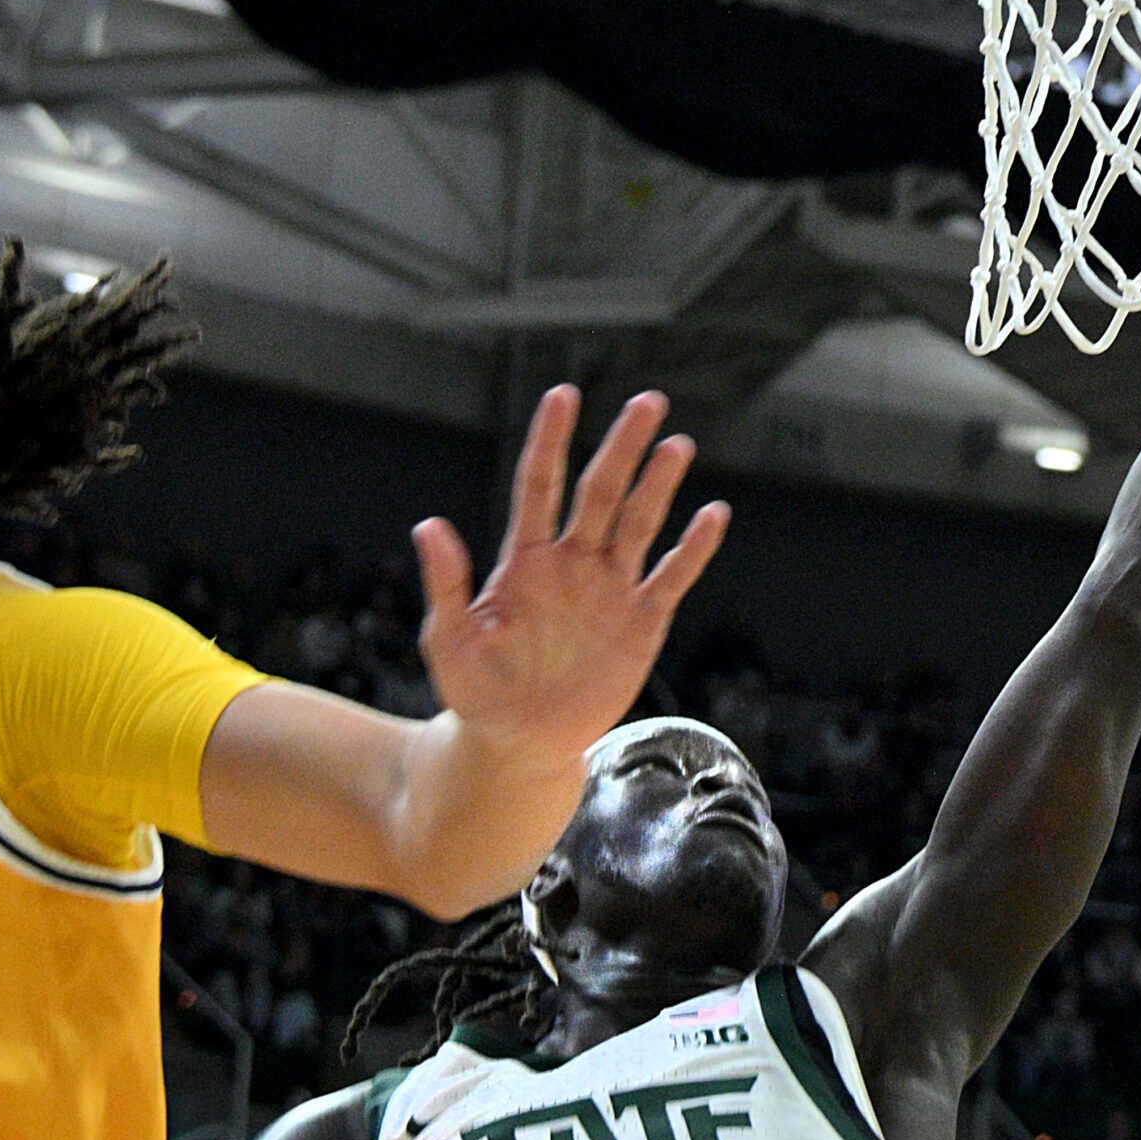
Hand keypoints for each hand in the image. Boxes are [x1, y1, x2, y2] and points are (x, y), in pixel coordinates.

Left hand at [411, 386, 729, 763]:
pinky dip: (693, 548)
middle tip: (648, 401)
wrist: (520, 743)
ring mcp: (609, 590)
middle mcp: (572, 564)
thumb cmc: (477, 691)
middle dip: (623, 446)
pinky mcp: (640, 623)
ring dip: (658, 485)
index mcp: (525, 561)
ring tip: (678, 445)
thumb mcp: (449, 640)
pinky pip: (671, 577)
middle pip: (601, 491)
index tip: (564, 395)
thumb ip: (447, 583)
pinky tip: (713, 515)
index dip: (551, 441)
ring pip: (639, 524)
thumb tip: (428, 525)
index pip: (540, 485)